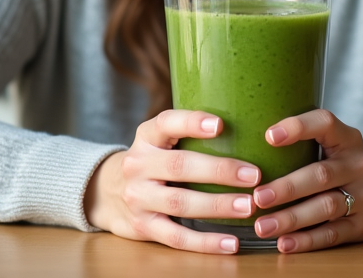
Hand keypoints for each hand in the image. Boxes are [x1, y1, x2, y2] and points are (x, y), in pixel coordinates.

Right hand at [84, 109, 261, 253]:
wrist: (108, 193)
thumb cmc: (152, 161)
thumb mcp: (159, 140)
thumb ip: (188, 132)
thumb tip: (247, 120)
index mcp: (146, 137)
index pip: (166, 124)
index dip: (192, 122)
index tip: (220, 124)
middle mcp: (138, 165)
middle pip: (179, 166)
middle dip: (219, 170)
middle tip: (254, 175)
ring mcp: (138, 198)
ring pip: (180, 203)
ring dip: (217, 205)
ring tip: (249, 206)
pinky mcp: (143, 227)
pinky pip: (176, 236)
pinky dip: (205, 242)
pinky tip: (231, 243)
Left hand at [251, 109, 362, 252]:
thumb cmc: (340, 163)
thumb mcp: (331, 144)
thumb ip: (301, 141)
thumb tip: (245, 139)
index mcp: (347, 138)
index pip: (325, 124)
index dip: (298, 127)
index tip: (268, 136)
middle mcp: (359, 165)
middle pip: (321, 175)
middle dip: (287, 188)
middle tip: (257, 197)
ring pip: (326, 207)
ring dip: (291, 218)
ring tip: (263, 226)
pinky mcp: (362, 225)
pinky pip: (332, 234)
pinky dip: (306, 240)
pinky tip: (284, 243)